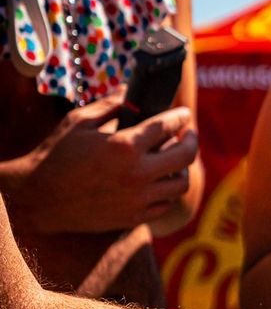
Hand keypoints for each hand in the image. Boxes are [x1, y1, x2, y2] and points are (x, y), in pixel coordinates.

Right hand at [20, 96, 198, 233]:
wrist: (40, 198)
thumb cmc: (57, 156)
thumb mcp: (80, 122)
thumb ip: (110, 105)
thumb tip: (130, 90)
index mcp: (124, 146)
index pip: (167, 126)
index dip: (179, 117)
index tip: (183, 113)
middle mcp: (137, 174)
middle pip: (185, 155)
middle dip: (191, 140)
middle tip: (188, 133)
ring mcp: (138, 199)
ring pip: (181, 183)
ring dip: (182, 168)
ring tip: (175, 159)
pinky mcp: (134, 218)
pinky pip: (165, 204)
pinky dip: (168, 191)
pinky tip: (161, 181)